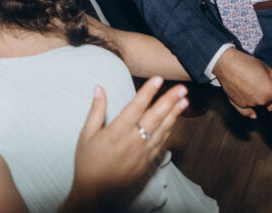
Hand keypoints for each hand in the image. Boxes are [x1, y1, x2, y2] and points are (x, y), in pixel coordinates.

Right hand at [66, 77, 186, 209]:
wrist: (95, 193)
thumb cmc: (88, 162)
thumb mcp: (86, 135)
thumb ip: (96, 110)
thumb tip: (99, 88)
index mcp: (116, 131)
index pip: (136, 107)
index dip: (148, 92)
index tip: (158, 79)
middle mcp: (132, 141)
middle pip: (155, 117)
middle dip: (169, 101)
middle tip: (182, 88)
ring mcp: (142, 153)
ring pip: (162, 130)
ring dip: (174, 115)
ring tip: (185, 101)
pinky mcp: (146, 163)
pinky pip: (161, 144)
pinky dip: (169, 131)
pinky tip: (174, 122)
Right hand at [211, 48, 271, 118]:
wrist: (226, 64)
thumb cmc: (247, 63)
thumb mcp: (266, 68)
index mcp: (270, 92)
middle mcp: (261, 101)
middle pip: (270, 103)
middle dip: (271, 98)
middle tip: (265, 85)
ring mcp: (249, 104)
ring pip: (259, 105)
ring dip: (259, 99)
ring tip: (252, 84)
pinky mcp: (238, 105)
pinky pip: (248, 112)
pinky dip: (251, 112)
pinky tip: (254, 114)